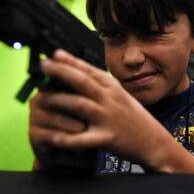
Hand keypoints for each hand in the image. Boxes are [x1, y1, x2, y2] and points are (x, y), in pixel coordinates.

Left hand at [29, 49, 171, 165]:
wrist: (152, 140)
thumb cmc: (132, 116)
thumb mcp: (118, 93)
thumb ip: (99, 83)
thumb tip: (76, 70)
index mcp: (112, 86)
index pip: (88, 69)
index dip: (70, 61)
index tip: (53, 54)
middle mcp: (109, 99)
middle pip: (82, 82)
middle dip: (61, 72)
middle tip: (44, 65)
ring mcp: (108, 118)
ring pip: (80, 105)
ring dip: (59, 101)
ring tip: (41, 99)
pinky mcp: (107, 138)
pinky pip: (85, 139)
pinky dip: (69, 139)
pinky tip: (55, 137)